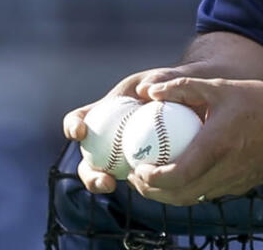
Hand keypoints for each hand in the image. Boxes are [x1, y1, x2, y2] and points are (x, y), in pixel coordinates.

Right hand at [62, 66, 193, 193]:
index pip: (78, 119)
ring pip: (104, 175)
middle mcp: (105, 137)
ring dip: (102, 182)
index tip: (81, 131)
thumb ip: (157, 79)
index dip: (73, 126)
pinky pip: (132, 178)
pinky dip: (136, 183)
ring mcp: (119, 155)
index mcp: (102, 113)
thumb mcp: (164, 77)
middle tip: (102, 177)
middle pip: (87, 159)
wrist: (189, 101)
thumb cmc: (171, 86)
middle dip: (88, 173)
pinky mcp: (135, 167)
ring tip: (111, 184)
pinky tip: (145, 184)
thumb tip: (144, 90)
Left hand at [125, 77, 262, 205]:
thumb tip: (148, 91)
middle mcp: (225, 170)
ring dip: (170, 193)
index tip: (138, 168)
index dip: (150, 179)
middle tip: (139, 177)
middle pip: (178, 196)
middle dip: (152, 191)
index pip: (175, 177)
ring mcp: (236, 182)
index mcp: (217, 146)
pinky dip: (192, 189)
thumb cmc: (260, 100)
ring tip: (155, 178)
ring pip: (194, 198)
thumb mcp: (220, 87)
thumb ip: (183, 88)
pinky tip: (186, 173)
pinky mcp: (244, 185)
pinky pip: (211, 193)